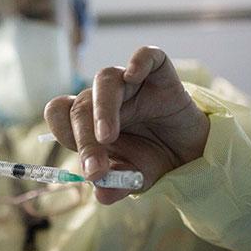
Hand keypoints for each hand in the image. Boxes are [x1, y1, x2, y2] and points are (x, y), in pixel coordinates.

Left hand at [44, 46, 209, 203]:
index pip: (60, 113)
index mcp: (87, 119)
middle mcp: (103, 97)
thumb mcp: (132, 178)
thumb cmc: (151, 158)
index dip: (63, 134)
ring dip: (102, 108)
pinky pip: (147, 55)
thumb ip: (114, 185)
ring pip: (105, 79)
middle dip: (83, 138)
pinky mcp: (159, 72)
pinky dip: (139, 61)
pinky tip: (134, 76)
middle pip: (80, 104)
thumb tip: (100, 194)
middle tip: (95, 168)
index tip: (83, 163)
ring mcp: (130, 82)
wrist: (190, 151)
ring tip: (107, 137)